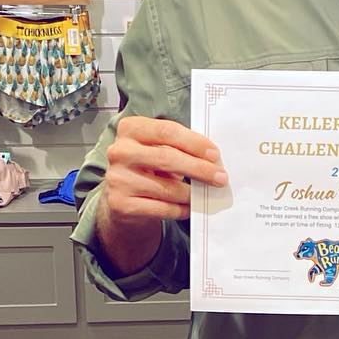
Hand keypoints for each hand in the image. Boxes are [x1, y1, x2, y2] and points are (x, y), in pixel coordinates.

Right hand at [100, 115, 226, 225]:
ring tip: (204, 194)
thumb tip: (211, 158)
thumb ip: (178, 147)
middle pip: (167, 158)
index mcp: (130, 129)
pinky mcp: (121, 204)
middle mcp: (120, 152)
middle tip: (220, 177)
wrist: (121, 198)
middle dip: (199, 168)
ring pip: (167, 188)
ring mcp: (118, 179)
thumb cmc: (147, 167)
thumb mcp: (157, 148)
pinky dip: (180, 209)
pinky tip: (188, 207)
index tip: (215, 154)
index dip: (194, 142)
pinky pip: (162, 208)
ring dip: (191, 193)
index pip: (167, 131)